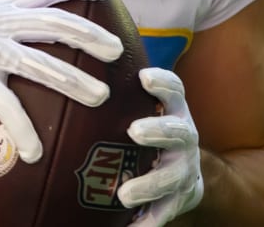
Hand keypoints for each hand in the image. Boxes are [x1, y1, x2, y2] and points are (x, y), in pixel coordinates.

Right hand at [0, 0, 122, 162]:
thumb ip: (10, 17)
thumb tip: (48, 25)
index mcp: (1, 2)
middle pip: (54, 22)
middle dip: (90, 35)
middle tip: (117, 50)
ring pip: (41, 64)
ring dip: (75, 82)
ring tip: (101, 96)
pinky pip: (6, 104)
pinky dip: (23, 129)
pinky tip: (36, 151)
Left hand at [118, 68, 203, 225]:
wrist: (187, 169)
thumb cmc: (152, 125)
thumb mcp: (145, 104)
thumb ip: (122, 87)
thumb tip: (76, 54)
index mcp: (174, 109)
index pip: (174, 89)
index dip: (163, 82)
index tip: (143, 77)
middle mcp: (184, 136)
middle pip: (178, 131)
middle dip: (158, 131)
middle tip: (134, 131)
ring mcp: (184, 170)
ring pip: (171, 178)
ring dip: (148, 185)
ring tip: (124, 195)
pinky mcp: (179, 200)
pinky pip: (164, 213)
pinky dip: (148, 223)